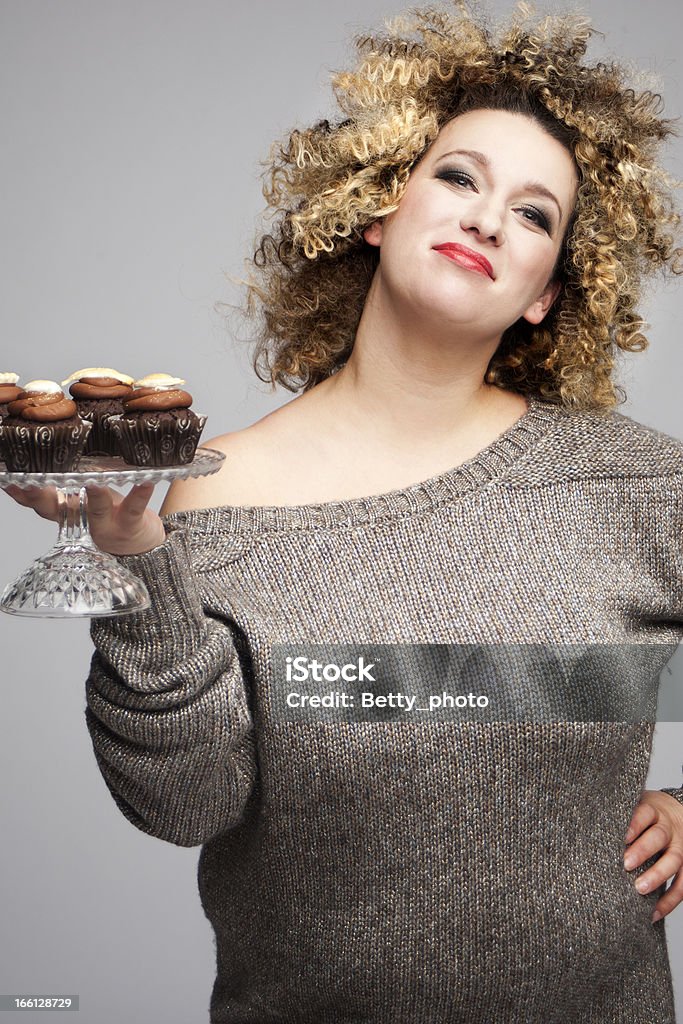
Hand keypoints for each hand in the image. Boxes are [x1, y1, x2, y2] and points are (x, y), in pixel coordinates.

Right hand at [2, 482, 165, 555]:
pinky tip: (146, 482)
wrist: (139, 546)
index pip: (35, 501)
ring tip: (92, 481)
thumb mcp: (79, 499)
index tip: (6, 478)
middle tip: (30, 481)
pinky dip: (140, 494)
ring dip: (93, 496)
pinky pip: (134, 509)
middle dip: (41, 495)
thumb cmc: (107, 512)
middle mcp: (80, 519)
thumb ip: (58, 485)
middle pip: (57, 509)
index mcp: (65, 508)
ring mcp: (105, 524)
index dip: (19, 491)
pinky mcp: (130, 524)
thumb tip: (37, 452)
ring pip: (95, 510)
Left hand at [623, 790, 682, 922]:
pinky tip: (653, 913)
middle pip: (658, 837)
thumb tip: (584, 831)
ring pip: (674, 861)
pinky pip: (682, 886)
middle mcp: (668, 828)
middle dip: (643, 851)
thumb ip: (619, 818)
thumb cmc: (647, 815)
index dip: (634, 825)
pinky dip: (669, 901)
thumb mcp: (635, 807)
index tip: (622, 837)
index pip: (644, 814)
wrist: (679, 813)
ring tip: (639, 889)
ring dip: (657, 876)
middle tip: (626, 865)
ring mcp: (680, 847)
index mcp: (652, 810)